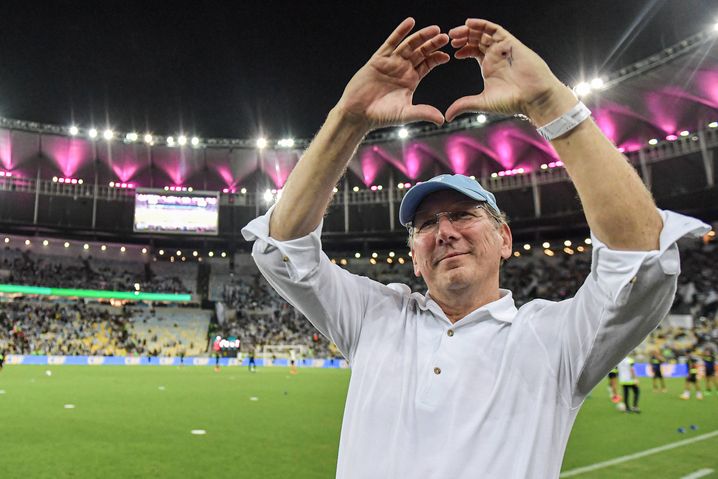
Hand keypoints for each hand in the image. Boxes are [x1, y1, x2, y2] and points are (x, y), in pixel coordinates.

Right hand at [336, 18, 449, 128]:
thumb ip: (423, 113)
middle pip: (421, 52)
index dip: (437, 57)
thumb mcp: (405, 114)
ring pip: (409, 45)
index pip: (428, 64)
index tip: (447, 55)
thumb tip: (442, 120)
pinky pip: (391, 42)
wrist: (358, 113)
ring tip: (434, 29)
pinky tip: (410, 22)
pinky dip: (400, 32)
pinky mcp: (378, 59)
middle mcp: (402, 69)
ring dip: (421, 36)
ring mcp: (391, 62)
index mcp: (411, 80)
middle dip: (433, 44)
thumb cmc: (381, 116)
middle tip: (445, 37)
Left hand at [445, 19, 574, 124]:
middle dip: (463, 37)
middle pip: (477, 39)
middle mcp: (496, 55)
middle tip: (450, 38)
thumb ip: (463, 105)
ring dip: (470, 30)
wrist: (533, 98)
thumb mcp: (482, 102)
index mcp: (489, 66)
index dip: (462, 49)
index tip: (452, 52)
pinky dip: (483, 24)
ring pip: (484, 33)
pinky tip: (469, 23)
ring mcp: (503, 48)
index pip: (473, 51)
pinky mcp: (511, 43)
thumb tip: (447, 116)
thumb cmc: (512, 101)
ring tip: (456, 32)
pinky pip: (496, 29)